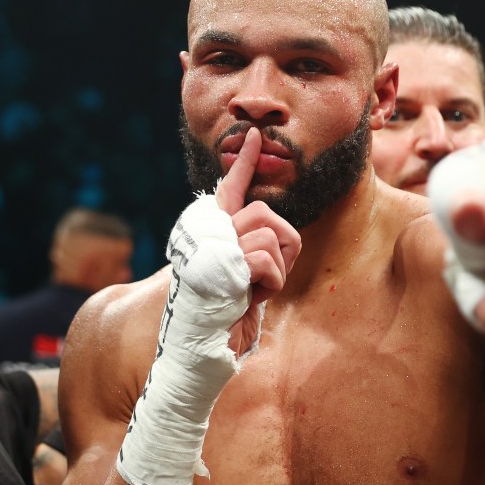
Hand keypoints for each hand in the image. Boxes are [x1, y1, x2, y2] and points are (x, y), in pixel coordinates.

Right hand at [215, 127, 300, 353]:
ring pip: (271, 234)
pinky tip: (250, 297)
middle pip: (268, 213)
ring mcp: (213, 245)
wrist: (201, 349)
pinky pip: (267, 259)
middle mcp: (209, 232)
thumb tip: (275, 239)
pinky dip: (271, 283)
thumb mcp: (244, 282)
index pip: (231, 190)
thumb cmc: (223, 321)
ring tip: (253, 291)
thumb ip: (253, 255)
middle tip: (265, 279)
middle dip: (283, 248)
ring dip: (276, 270)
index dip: (245, 164)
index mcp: (213, 233)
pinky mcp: (221, 261)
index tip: (256, 136)